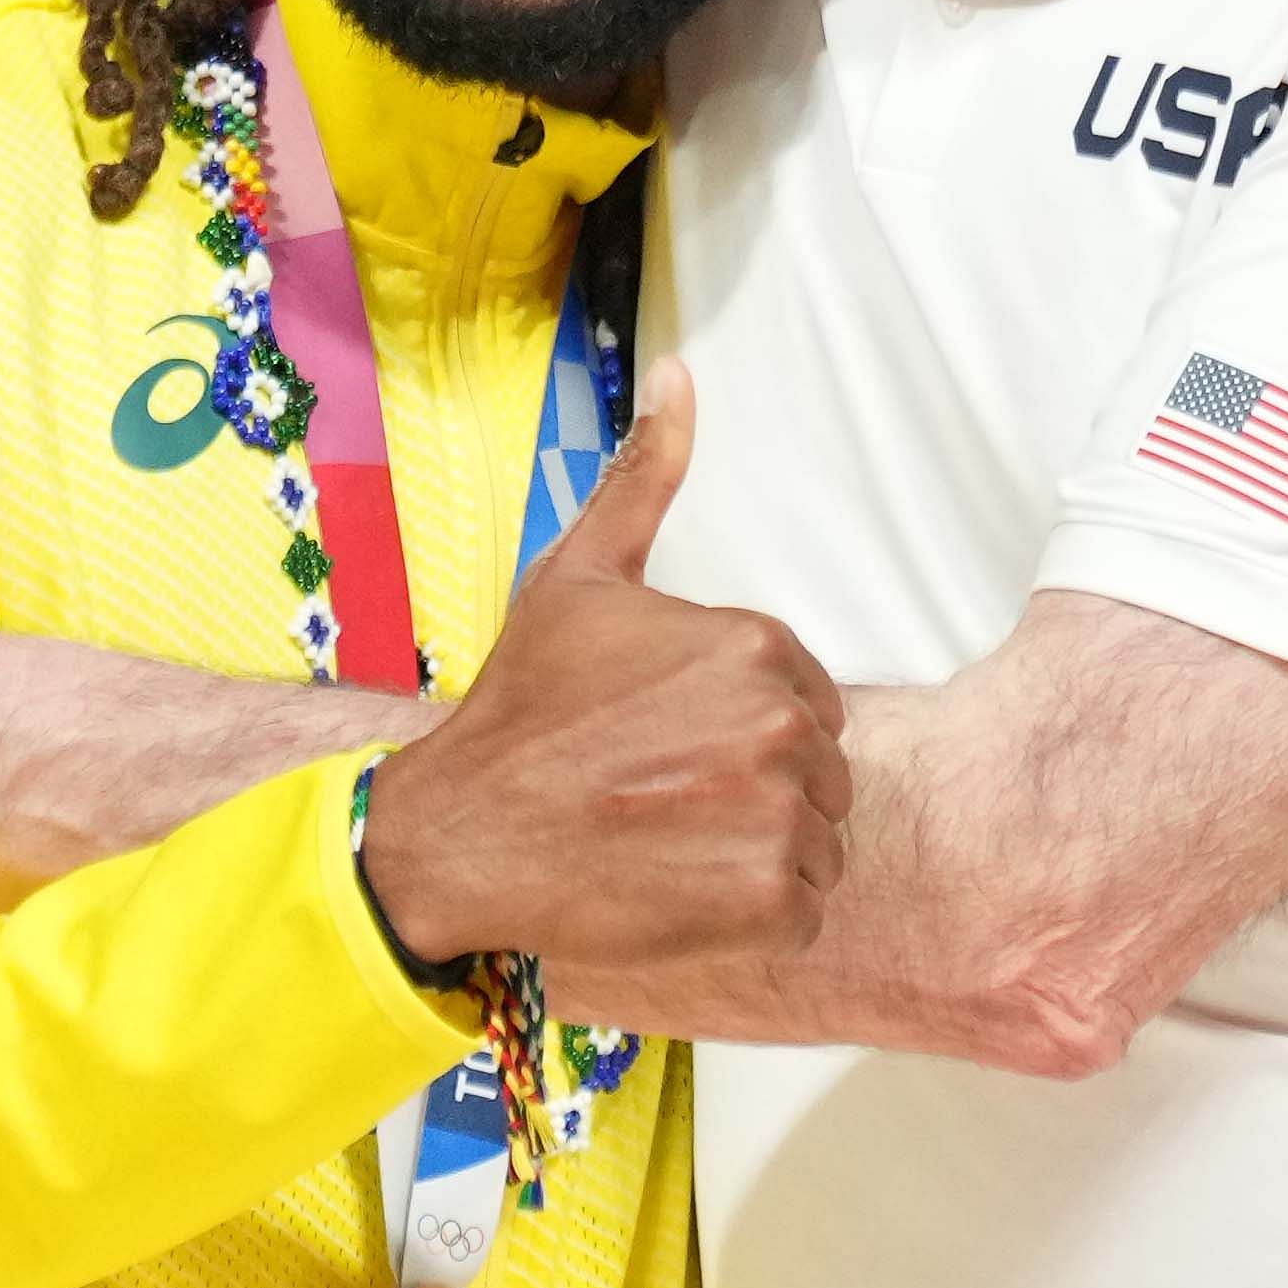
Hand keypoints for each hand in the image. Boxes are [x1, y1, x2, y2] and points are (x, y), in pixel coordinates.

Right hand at [359, 371, 849, 991]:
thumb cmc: (524, 708)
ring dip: (762, 853)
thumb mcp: (579, 578)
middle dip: (758, 790)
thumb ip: (646, 477)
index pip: (807, 701)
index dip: (741, 729)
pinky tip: (684, 893)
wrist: (465, 831)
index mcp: (756, 647)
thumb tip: (680, 372)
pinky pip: (808, 910)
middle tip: (666, 799)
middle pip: (822, 774)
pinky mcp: (770, 904)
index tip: (673, 746)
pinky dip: (757, 915)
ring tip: (673, 846)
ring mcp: (780, 818)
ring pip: (822, 842)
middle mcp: (782, 727)